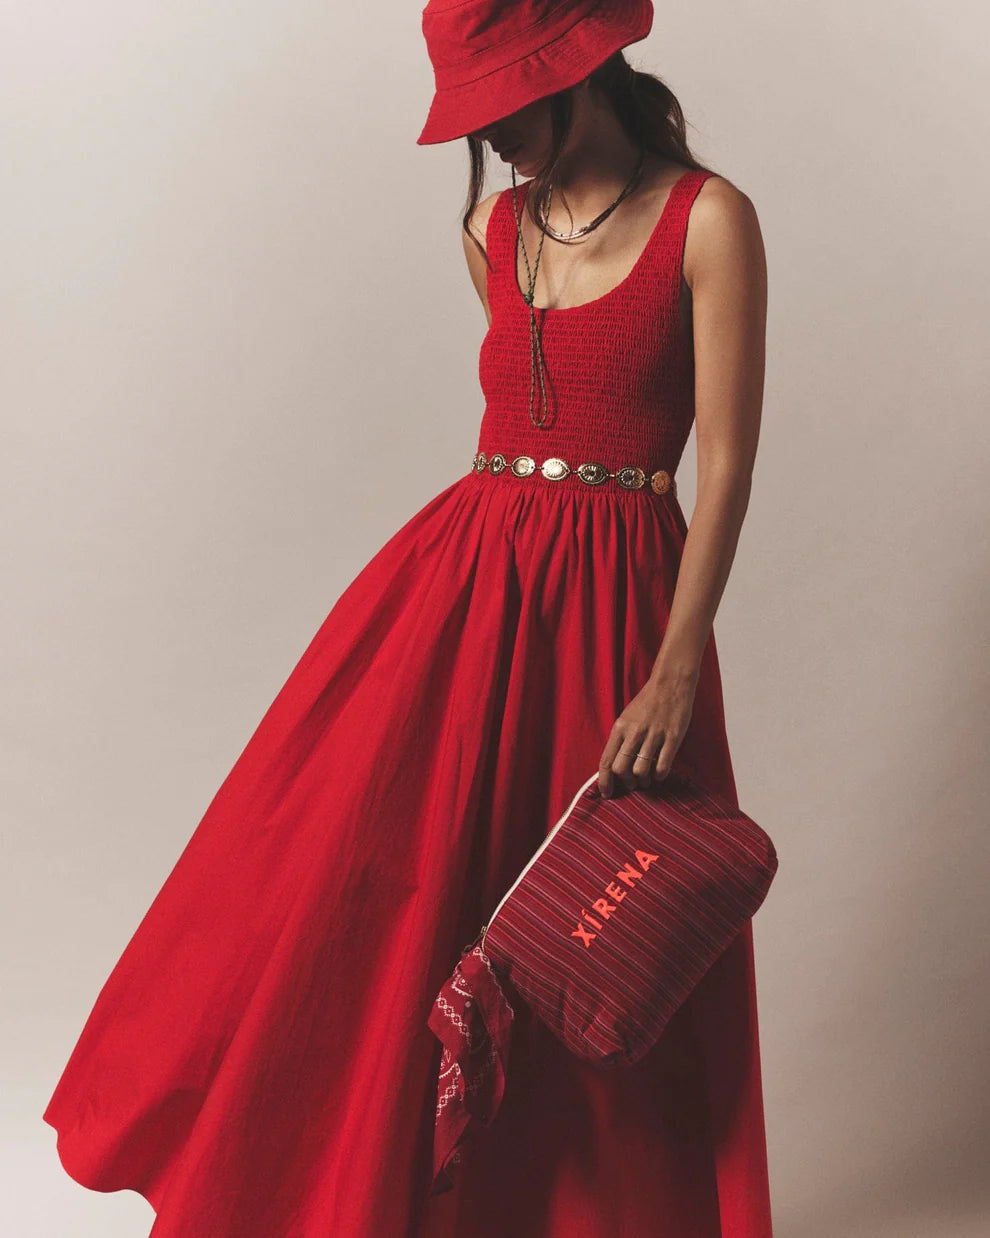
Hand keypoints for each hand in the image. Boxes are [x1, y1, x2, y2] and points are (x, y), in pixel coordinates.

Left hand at [597, 668, 698, 796]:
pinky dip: (659, 775)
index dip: (605, 782)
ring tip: (647, 779)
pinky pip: (662, 765)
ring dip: (643, 780)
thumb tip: (615, 767)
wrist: (671, 684)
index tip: (607, 794)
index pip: (606, 761)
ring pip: (641, 770)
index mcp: (620, 727)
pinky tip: (660, 772)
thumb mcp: (626, 718)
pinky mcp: (673, 737)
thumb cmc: (647, 703)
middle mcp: (634, 732)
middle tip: (632, 785)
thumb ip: (621, 739)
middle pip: (621, 769)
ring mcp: (654, 735)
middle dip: (626, 783)